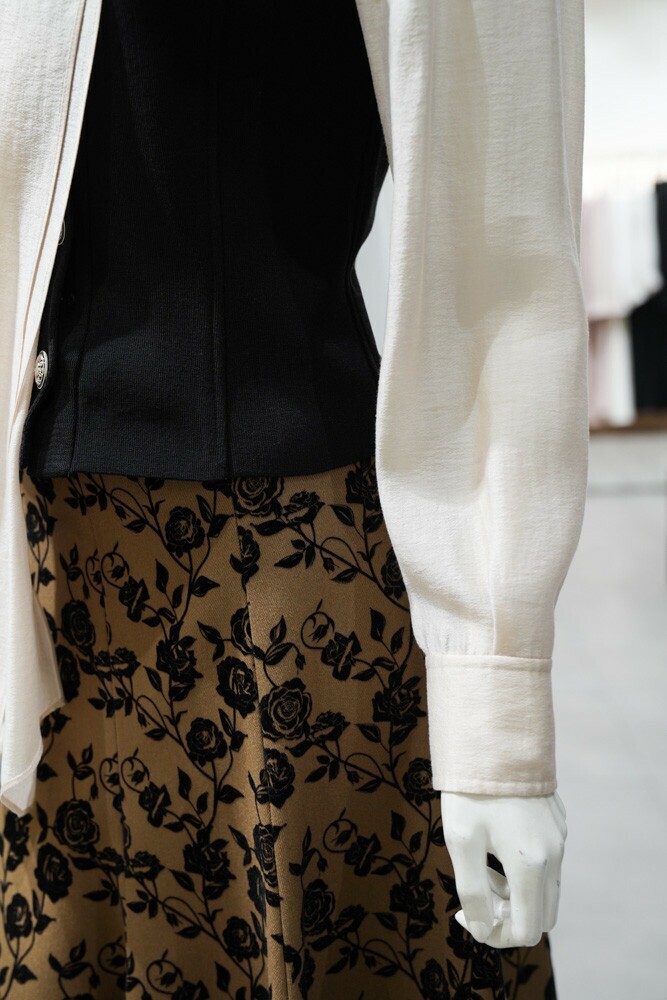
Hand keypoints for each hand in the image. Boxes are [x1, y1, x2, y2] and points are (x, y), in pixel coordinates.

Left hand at [440, 790, 566, 948]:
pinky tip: (497, 839)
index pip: (526, 931)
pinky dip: (525, 867)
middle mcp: (554, 855)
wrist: (495, 737)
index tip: (465, 912)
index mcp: (530, 866)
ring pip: (546, 888)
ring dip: (517, 891)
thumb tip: (480, 927)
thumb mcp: (461, 840)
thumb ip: (472, 890)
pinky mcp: (558, 821)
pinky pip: (548, 861)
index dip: (495, 935)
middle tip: (477, 890)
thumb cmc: (473, 789)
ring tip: (484, 863)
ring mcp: (560, 837)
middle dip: (509, 916)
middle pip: (542, 915)